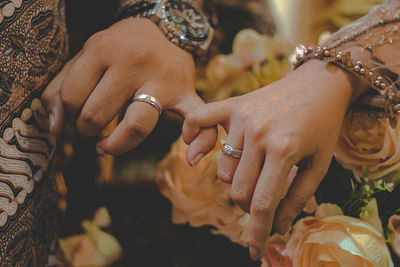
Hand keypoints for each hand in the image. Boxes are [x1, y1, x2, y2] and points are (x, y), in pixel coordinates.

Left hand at [42, 18, 215, 156]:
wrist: (164, 30)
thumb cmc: (119, 48)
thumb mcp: (86, 57)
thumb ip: (61, 88)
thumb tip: (55, 128)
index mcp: (104, 50)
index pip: (71, 95)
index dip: (64, 114)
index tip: (70, 118)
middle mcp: (134, 64)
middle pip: (97, 114)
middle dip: (84, 129)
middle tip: (88, 128)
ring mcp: (163, 80)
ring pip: (136, 125)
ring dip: (114, 145)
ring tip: (105, 146)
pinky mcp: (186, 93)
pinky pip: (198, 119)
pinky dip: (199, 140)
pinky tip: (190, 157)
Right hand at [182, 60, 363, 259]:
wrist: (319, 83)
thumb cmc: (323, 125)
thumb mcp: (319, 164)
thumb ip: (296, 198)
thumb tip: (277, 228)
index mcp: (284, 151)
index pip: (263, 204)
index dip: (258, 234)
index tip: (254, 254)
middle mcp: (257, 134)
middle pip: (238, 191)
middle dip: (251, 206)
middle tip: (264, 199)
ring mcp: (241, 118)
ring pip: (223, 169)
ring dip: (236, 180)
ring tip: (254, 171)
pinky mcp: (232, 105)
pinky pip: (198, 121)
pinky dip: (192, 137)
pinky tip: (197, 151)